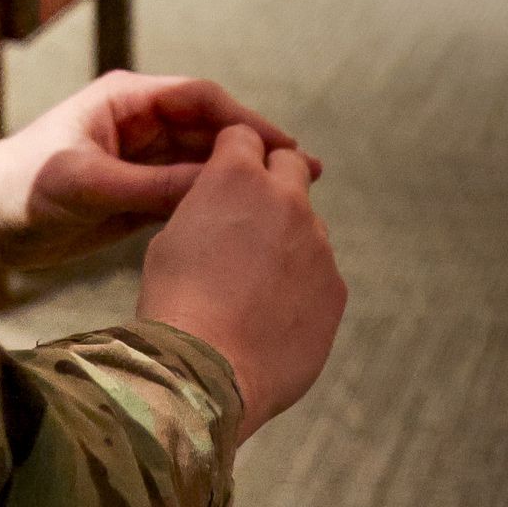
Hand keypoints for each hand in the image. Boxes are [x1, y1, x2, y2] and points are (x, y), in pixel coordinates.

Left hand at [0, 72, 320, 270]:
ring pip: (203, 163)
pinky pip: (186, 193)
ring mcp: (138, 158)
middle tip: (306, 175)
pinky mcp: (133, 193)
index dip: (246, 123)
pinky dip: (217, 204)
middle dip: (256, 151)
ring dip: (242, 180)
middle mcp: (138, 123)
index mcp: (127, 100)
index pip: (202, 100)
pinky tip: (249, 225)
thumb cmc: (18, 189)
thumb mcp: (87, 185)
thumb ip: (151, 186)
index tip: (284, 148)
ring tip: (292, 200)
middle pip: (211, 130)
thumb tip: (218, 189)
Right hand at [137, 124, 345, 442]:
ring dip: (289, 238)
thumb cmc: (175, 303)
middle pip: (292, 165)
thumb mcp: (171, 237)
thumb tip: (225, 211)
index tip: (228, 172)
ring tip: (255, 284)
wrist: (207, 370)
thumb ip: (209, 208)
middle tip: (253, 213)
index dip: (233, 153)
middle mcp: (286, 199)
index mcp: (237, 176)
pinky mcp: (336, 287)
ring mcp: (318, 244)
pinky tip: (274, 315)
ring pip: (308, 225)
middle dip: (274, 180)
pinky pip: (321, 272)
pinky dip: (303, 283)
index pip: (244, 135)